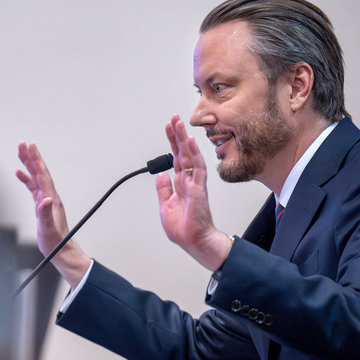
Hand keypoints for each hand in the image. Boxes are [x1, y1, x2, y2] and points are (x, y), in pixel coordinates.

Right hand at [16, 142, 90, 287]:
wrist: (60, 250)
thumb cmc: (55, 241)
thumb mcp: (48, 228)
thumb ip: (46, 213)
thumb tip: (44, 199)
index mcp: (51, 199)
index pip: (42, 174)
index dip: (36, 160)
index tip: (30, 147)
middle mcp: (49, 196)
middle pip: (39, 172)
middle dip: (31, 157)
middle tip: (23, 144)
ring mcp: (46, 200)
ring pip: (35, 177)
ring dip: (28, 165)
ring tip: (20, 153)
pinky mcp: (42, 206)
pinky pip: (33, 187)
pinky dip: (26, 179)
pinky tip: (20, 174)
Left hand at [156, 115, 232, 270]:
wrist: (194, 241)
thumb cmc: (184, 228)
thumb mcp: (166, 206)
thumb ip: (164, 190)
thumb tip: (161, 176)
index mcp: (181, 184)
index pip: (176, 158)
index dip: (172, 143)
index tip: (169, 128)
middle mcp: (189, 180)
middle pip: (183, 153)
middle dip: (178, 135)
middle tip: (174, 118)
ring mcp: (195, 183)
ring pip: (190, 156)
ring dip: (184, 139)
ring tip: (179, 123)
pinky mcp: (199, 189)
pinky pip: (197, 168)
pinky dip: (193, 154)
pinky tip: (189, 142)